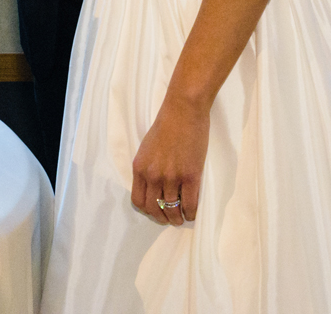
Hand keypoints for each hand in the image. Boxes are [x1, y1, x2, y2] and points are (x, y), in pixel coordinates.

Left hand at [131, 97, 208, 225]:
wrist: (184, 111)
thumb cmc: (167, 125)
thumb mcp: (147, 148)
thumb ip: (148, 167)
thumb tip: (153, 186)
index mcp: (139, 168)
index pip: (138, 201)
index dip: (147, 210)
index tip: (155, 211)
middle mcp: (152, 175)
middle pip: (154, 209)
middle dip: (162, 218)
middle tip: (170, 218)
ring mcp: (171, 177)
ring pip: (172, 209)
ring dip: (177, 218)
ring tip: (182, 218)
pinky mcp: (190, 176)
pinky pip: (190, 204)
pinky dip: (191, 213)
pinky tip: (193, 213)